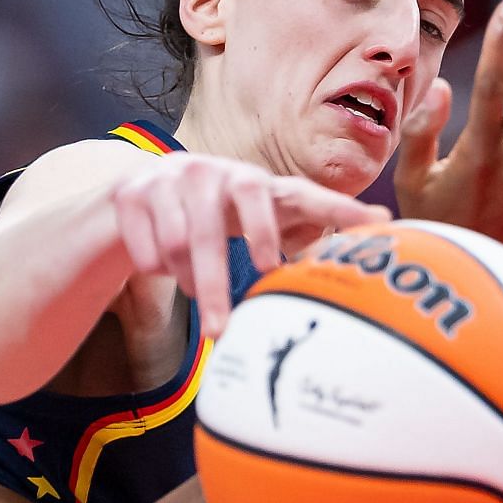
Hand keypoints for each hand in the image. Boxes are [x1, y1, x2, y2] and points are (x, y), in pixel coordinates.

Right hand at [110, 153, 387, 336]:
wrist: (138, 193)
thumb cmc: (213, 216)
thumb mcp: (251, 219)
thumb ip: (293, 234)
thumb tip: (346, 265)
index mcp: (255, 183)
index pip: (300, 195)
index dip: (333, 211)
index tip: (368, 227)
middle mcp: (214, 172)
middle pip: (217, 233)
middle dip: (217, 285)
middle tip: (222, 330)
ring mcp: (171, 177)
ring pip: (179, 244)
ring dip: (186, 279)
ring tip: (193, 291)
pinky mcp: (133, 191)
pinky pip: (146, 248)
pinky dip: (155, 267)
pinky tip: (159, 267)